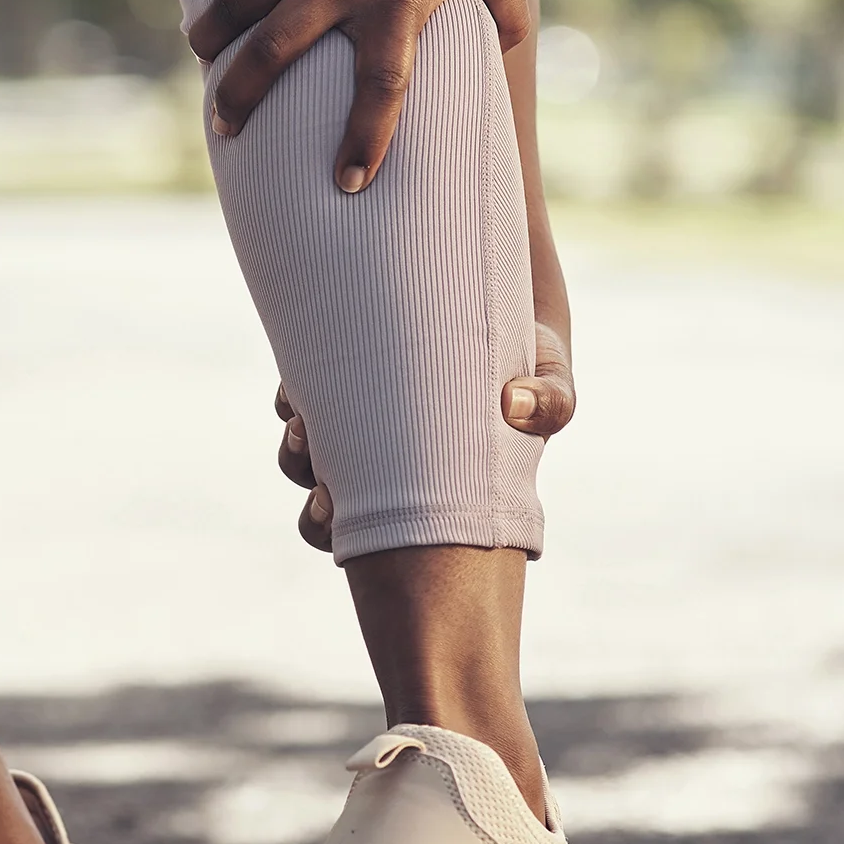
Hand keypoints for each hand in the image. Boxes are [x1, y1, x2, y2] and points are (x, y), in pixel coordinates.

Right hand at [186, 0, 529, 193]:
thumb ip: (506, 13)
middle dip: (239, 101)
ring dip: (209, 42)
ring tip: (205, 60)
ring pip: (231, 7)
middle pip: (272, 58)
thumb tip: (509, 56)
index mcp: (397, 0)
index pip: (382, 91)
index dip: (365, 143)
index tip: (348, 183)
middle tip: (226, 128)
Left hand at [277, 320, 573, 552]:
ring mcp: (356, 425)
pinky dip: (291, 394)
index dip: (332, 525)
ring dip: (292, 444)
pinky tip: (300, 380)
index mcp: (423, 494)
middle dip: (309, 497)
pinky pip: (295, 396)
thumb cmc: (530, 366)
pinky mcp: (342, 378)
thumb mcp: (553, 386)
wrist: (508, 309)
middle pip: (320, 509)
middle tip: (315, 473)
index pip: (359, 535)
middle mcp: (382, 467)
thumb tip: (515, 404)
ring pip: (300, 452)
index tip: (329, 505)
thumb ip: (551, 404)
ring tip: (300, 424)